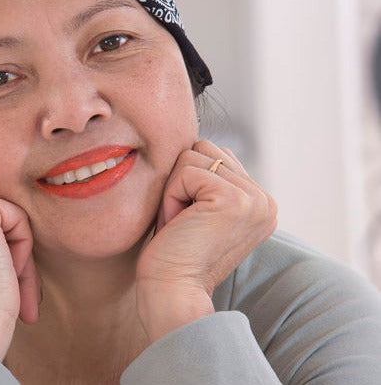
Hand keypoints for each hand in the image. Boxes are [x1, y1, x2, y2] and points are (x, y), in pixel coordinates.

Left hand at [136, 140, 276, 340]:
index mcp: (260, 202)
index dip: (189, 182)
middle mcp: (264, 200)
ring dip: (175, 189)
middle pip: (204, 149)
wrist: (172, 293)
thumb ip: (212, 178)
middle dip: (182, 181)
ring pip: (193, 155)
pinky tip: (179, 226)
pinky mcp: (234, 199)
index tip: (191, 221)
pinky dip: (171, 197)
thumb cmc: (175, 252)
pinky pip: (185, 171)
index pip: (215, 155)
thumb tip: (200, 142)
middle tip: (183, 222)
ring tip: (182, 224)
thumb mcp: (202, 210)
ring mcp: (253, 199)